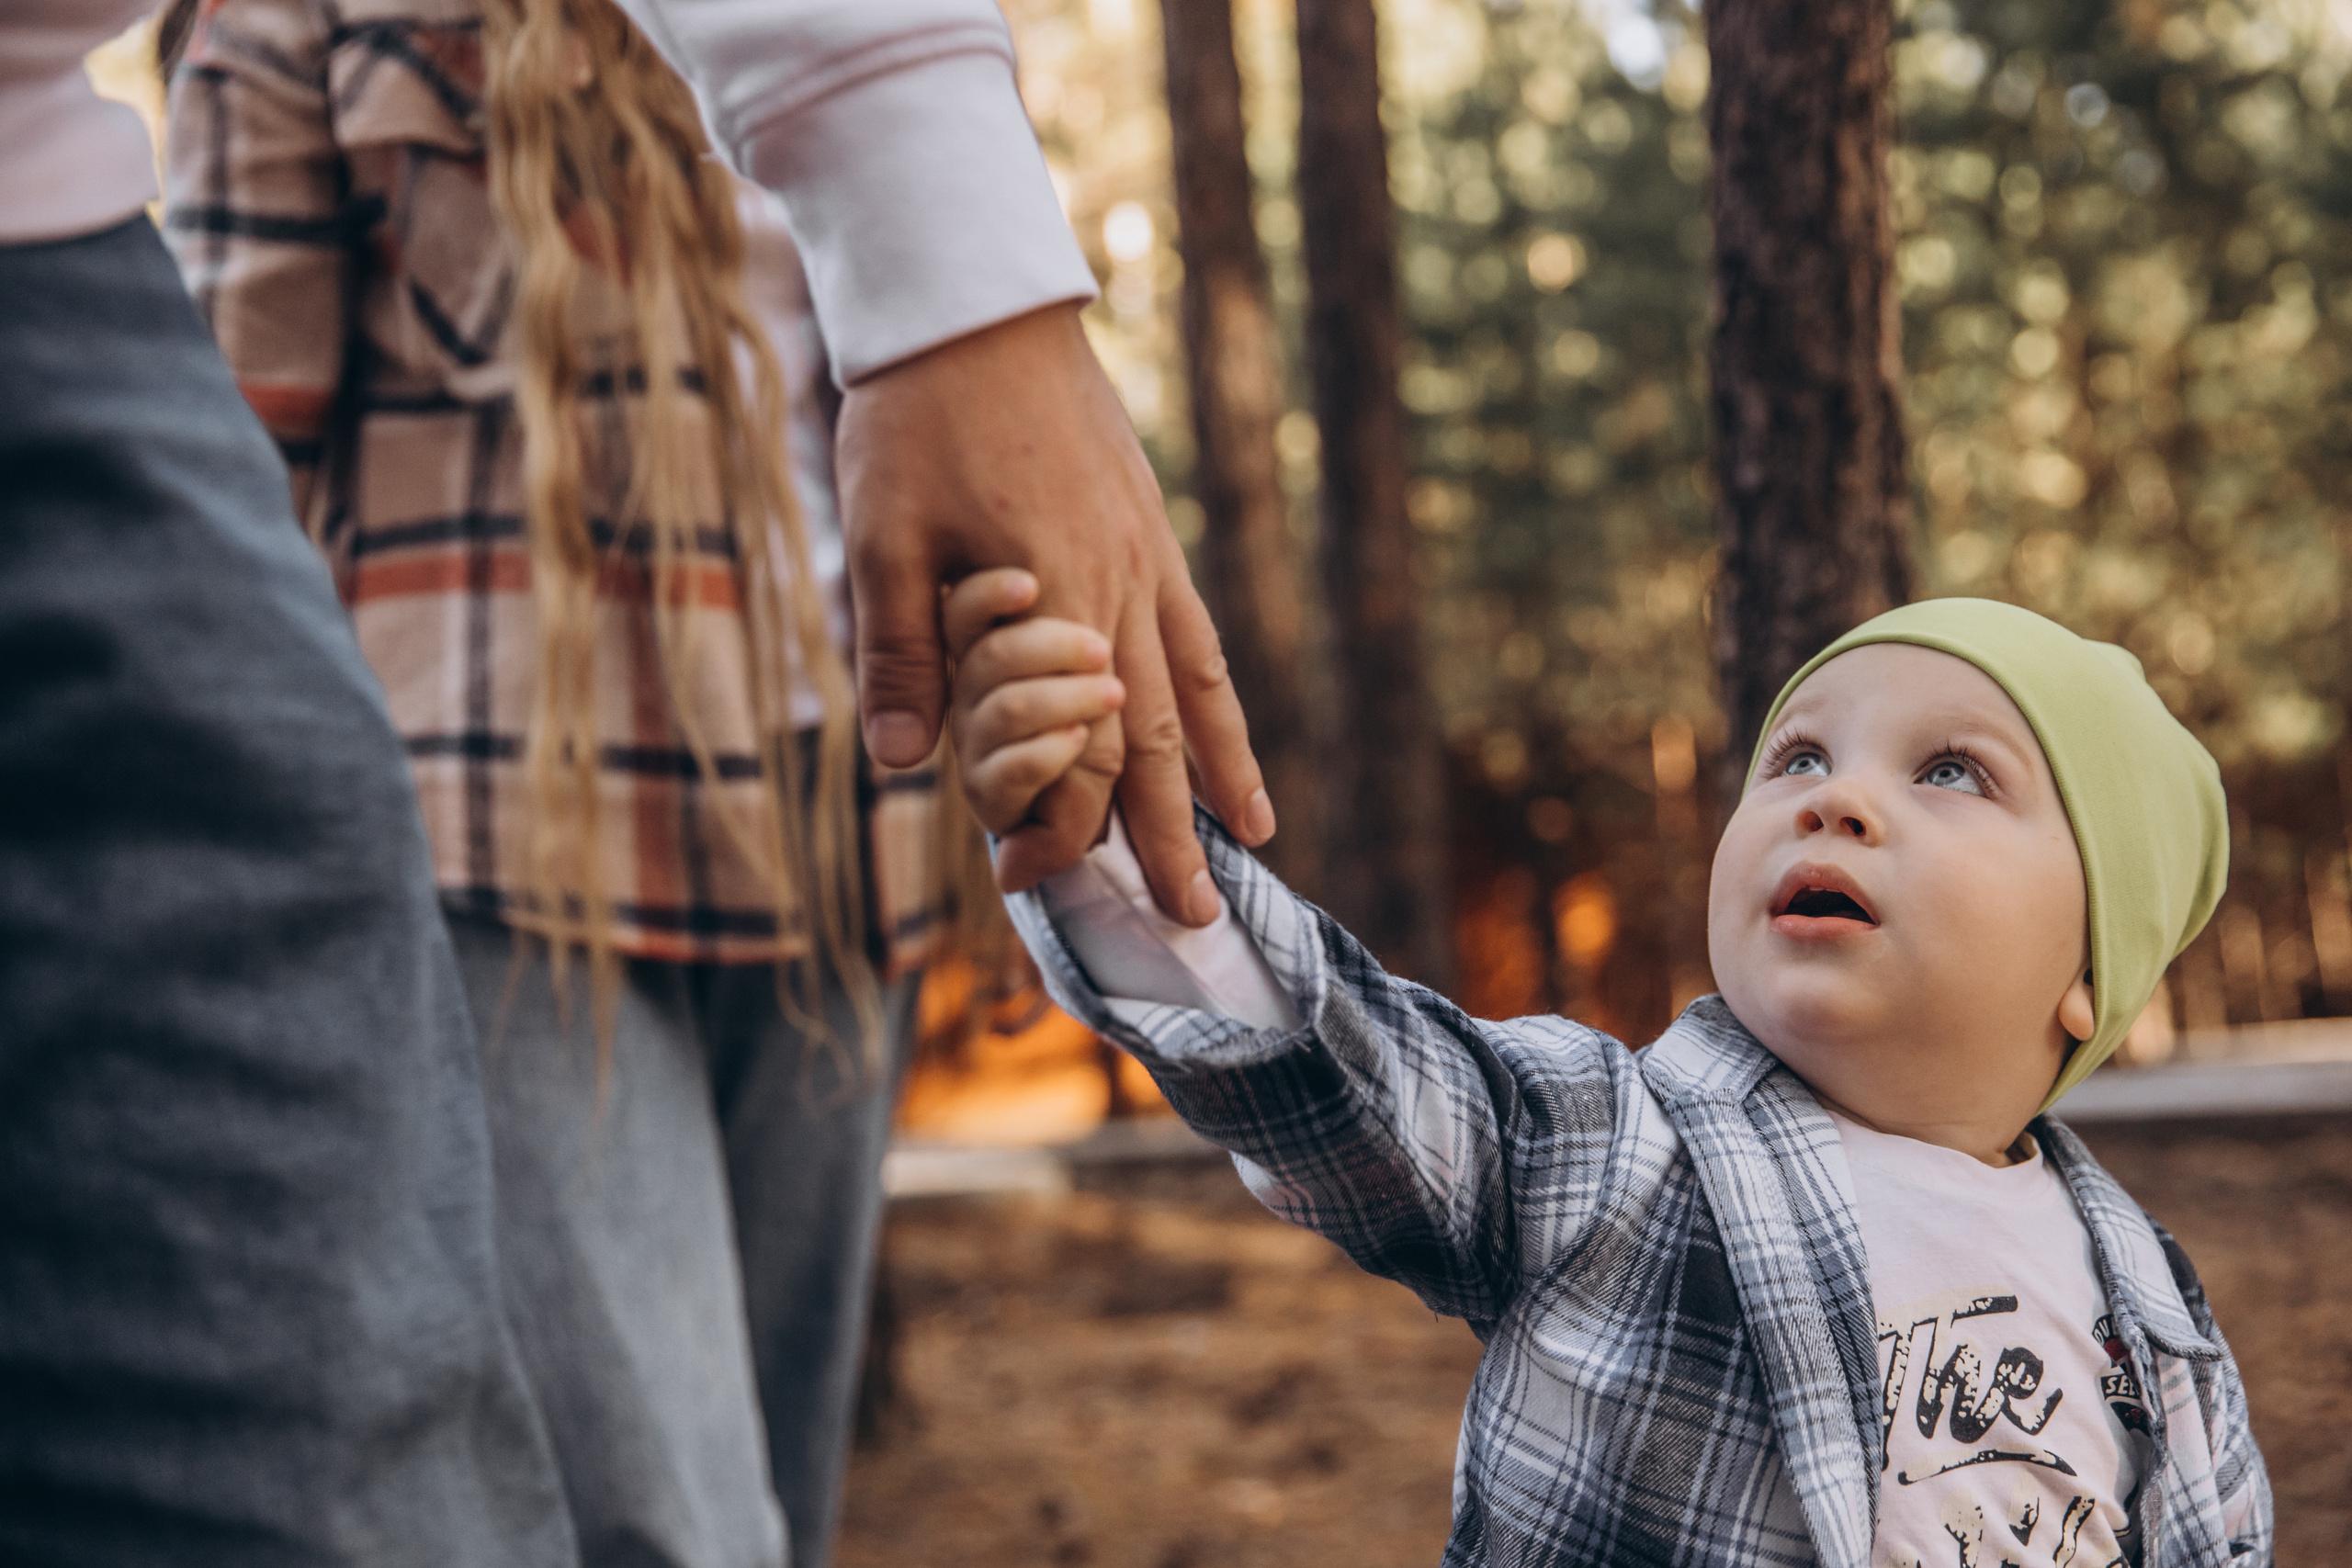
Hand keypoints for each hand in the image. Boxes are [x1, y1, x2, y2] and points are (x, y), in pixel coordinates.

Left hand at [837, 302, 1273, 923]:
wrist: (972, 304)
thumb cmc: (916, 415)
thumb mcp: (881, 534)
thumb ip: (900, 650)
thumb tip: (903, 762)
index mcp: (1054, 598)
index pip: (1074, 748)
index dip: (1056, 825)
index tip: (1021, 880)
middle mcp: (1118, 590)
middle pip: (1154, 741)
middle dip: (1168, 838)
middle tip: (1189, 923)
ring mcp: (1145, 560)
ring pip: (1195, 694)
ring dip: (1221, 779)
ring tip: (1257, 848)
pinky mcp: (1148, 532)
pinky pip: (1199, 636)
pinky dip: (1220, 700)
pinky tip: (1232, 739)